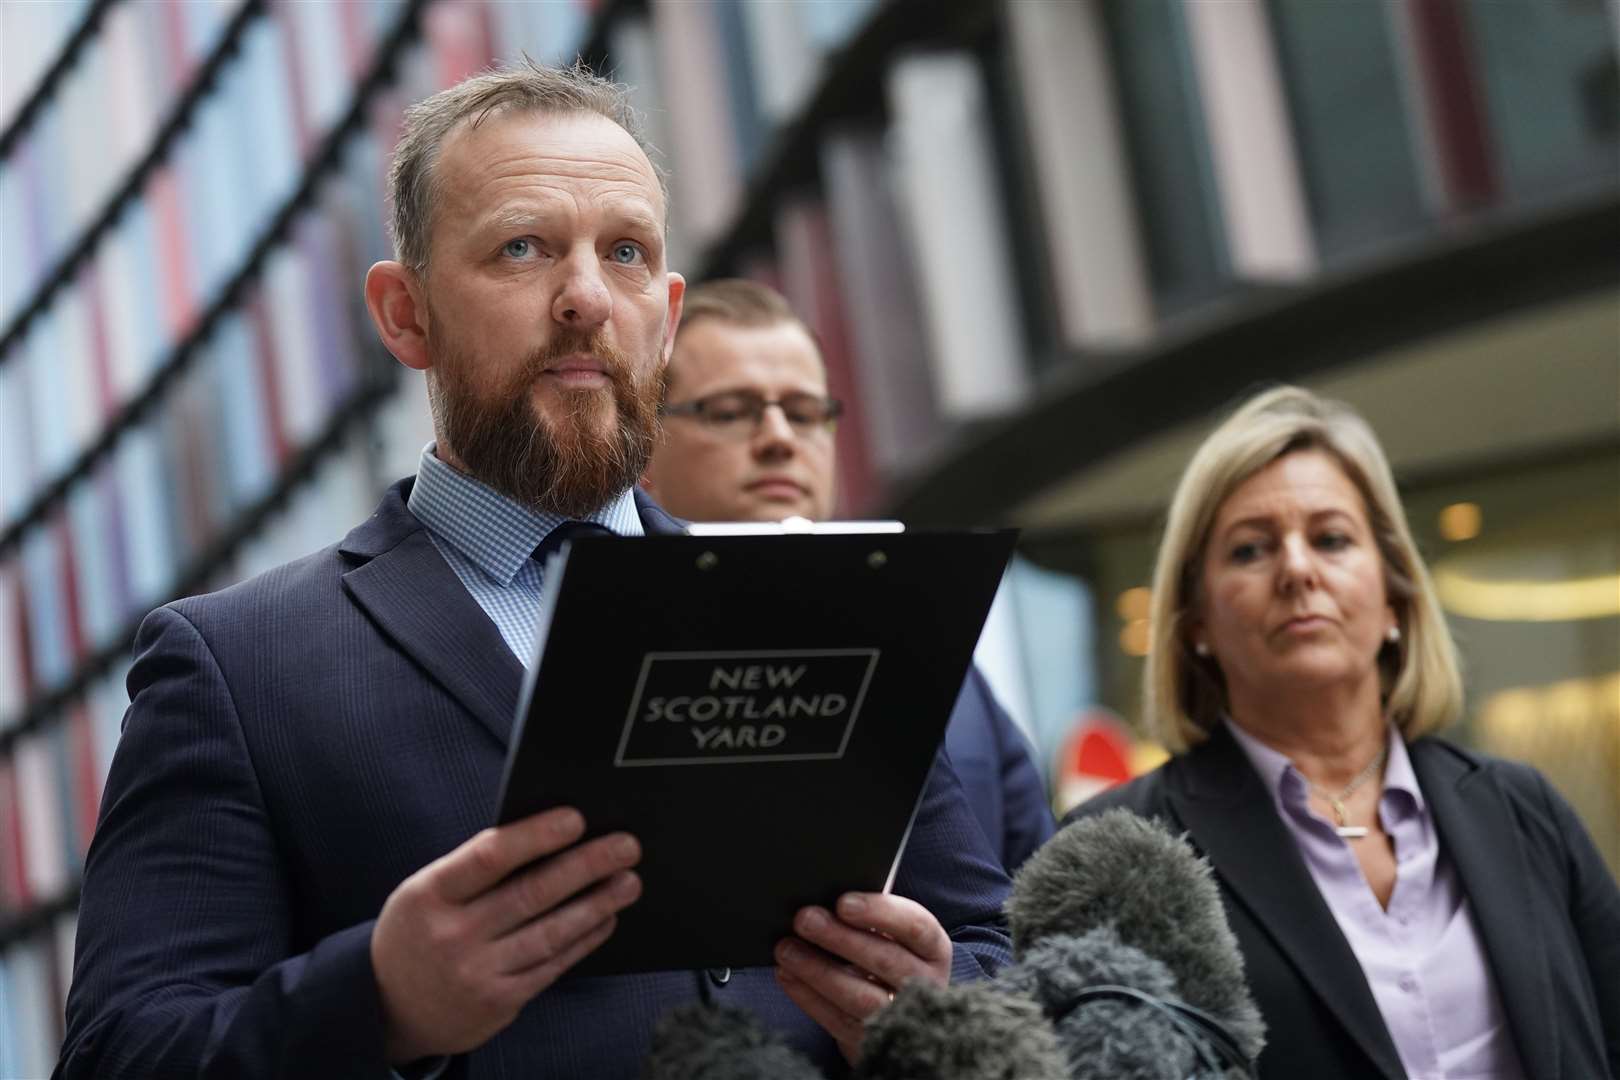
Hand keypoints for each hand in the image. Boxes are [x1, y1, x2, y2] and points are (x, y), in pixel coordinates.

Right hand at [370, 807, 641, 1062]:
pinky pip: (551, 965)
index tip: (577, 818)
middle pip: (531, 894)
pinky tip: (606, 918)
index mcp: (430, 893)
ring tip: (629, 882)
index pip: (489, 856)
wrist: (387, 1005)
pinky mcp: (498, 1002)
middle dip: (586, 866)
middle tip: (627, 846)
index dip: (535, 836)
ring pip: (549, 932)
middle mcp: (452, 935)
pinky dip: (583, 940)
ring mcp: (476, 973)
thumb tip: (549, 836)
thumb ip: (477, 868)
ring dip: (596, 904)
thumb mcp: (428, 891)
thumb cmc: (421, 929)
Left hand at [773, 892, 952, 1063]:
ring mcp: (901, 1017)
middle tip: (804, 919)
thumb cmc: (885, 957)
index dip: (880, 912)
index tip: (843, 902)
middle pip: (885, 959)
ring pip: (861, 996)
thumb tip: (824, 900)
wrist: (895, 1016)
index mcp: (932, 948)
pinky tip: (787, 974)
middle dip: (840, 938)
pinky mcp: (874, 1042)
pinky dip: (808, 996)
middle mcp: (924, 983)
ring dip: (818, 970)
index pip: (915, 925)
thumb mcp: (891, 935)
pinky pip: (838, 1020)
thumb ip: (869, 917)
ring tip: (786, 949)